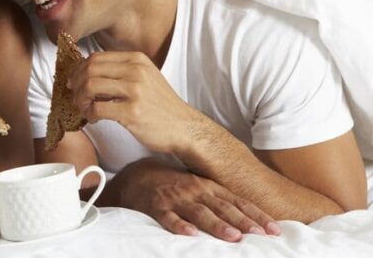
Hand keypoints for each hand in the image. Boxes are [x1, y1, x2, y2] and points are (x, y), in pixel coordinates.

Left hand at [67, 51, 204, 152]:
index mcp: (136, 59)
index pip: (96, 57)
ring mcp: (135, 90)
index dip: (79, 69)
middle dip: (76, 84)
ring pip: (90, 86)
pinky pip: (97, 108)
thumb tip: (87, 72)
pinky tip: (94, 118)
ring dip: (80, 99)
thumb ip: (121, 71)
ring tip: (84, 108)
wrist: (183, 127)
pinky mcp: (132, 111)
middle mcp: (136, 70)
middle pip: (90, 69)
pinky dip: (89, 114)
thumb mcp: (145, 77)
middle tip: (75, 96)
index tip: (74, 81)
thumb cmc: (160, 106)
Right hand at [121, 158, 280, 241]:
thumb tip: (251, 220)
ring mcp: (176, 198)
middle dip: (243, 221)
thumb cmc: (175, 186)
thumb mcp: (200, 187)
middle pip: (223, 207)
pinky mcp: (157, 206)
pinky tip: (189, 234)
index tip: (274, 229)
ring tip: (233, 236)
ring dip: (217, 224)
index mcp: (209, 187)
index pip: (238, 202)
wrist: (138, 176)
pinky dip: (179, 226)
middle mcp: (196, 190)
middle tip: (259, 234)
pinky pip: (168, 217)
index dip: (256, 215)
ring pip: (200, 212)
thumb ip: (221, 201)